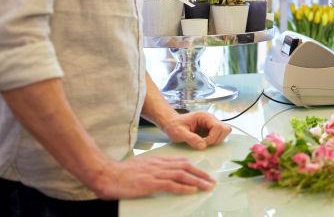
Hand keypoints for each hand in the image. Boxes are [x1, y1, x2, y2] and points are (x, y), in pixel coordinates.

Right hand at [90, 155, 214, 198]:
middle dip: (201, 174)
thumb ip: (152, 167)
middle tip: (211, 180)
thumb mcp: (140, 165)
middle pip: (185, 167)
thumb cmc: (120, 172)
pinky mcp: (150, 183)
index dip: (194, 167)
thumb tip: (160, 173)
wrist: (106, 174)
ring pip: (182, 175)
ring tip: (207, 186)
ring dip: (197, 181)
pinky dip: (183, 188)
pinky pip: (170, 185)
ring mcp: (155, 173)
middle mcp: (159, 164)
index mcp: (157, 160)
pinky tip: (192, 191)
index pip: (180, 161)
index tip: (203, 172)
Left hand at [160, 112, 231, 149]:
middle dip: (216, 139)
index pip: (218, 127)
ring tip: (204, 142)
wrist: (171, 123)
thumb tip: (203, 146)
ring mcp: (212, 124)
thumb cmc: (174, 125)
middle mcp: (210, 119)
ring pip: (224, 132)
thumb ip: (191, 139)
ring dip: (216, 140)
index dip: (212, 137)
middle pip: (225, 129)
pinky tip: (204, 142)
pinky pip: (219, 136)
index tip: (203, 143)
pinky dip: (214, 141)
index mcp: (204, 116)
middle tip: (204, 143)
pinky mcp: (211, 130)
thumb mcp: (179, 132)